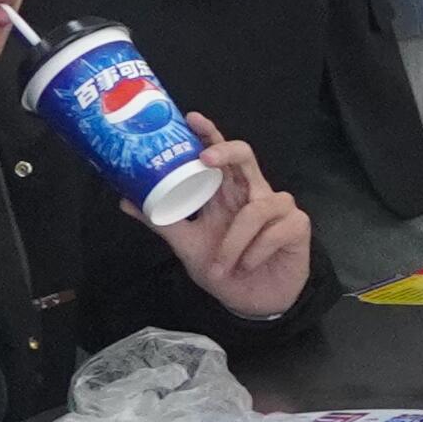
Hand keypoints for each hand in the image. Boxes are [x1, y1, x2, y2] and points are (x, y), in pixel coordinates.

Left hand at [159, 112, 312, 319]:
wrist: (252, 302)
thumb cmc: (225, 269)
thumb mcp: (187, 244)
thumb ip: (162, 221)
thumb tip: (125, 200)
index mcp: (226, 192)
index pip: (218, 154)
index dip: (208, 134)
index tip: (190, 119)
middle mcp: (252, 192)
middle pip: (246, 156)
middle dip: (227, 151)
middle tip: (206, 158)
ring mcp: (278, 208)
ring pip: (256, 208)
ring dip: (234, 242)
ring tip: (222, 267)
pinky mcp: (296, 226)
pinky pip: (274, 231)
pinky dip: (256, 252)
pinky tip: (249, 265)